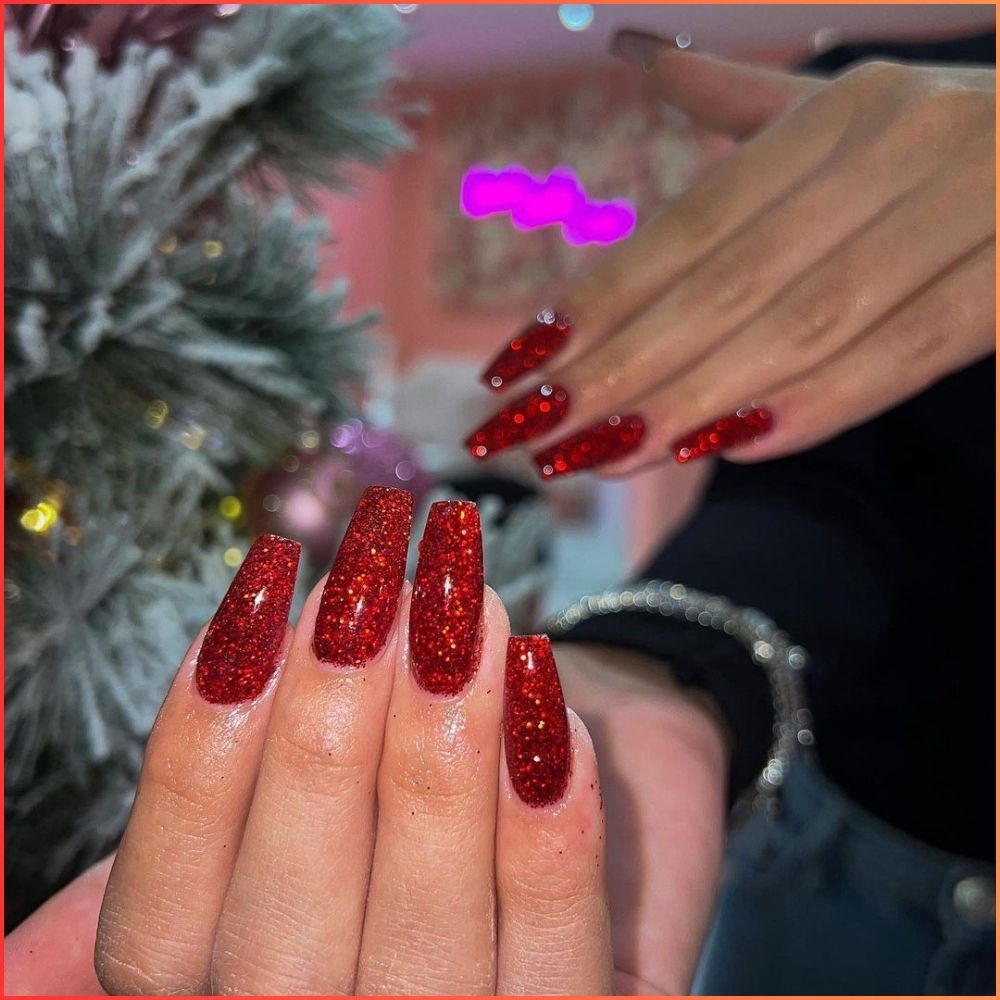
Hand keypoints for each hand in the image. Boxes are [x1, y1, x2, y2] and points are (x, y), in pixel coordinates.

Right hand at [4, 640, 726, 996]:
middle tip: (367, 593)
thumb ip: (192, 863)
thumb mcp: (278, 823)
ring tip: (462, 610)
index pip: (158, 929)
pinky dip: (545, 817)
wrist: (578, 767)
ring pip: (423, 947)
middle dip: (323, 749)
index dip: (196, 760)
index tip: (256, 601)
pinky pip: (557, 951)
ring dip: (439, 758)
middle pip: (284, 946)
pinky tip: (542, 685)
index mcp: (221, 996)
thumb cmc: (408, 778)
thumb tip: (6, 966)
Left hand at [465, 40, 994, 476]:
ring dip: (689, 395)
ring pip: (802, 318)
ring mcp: (971, 199)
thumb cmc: (968, 153)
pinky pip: (910, 347)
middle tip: (526, 435)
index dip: (594, 302)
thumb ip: (748, 108)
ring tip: (597, 455)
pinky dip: (820, 398)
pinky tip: (731, 447)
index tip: (511, 368)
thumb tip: (642, 55)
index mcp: (838, 113)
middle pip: (724, 282)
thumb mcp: (860, 120)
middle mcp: (897, 141)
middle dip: (615, 367)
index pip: (687, 230)